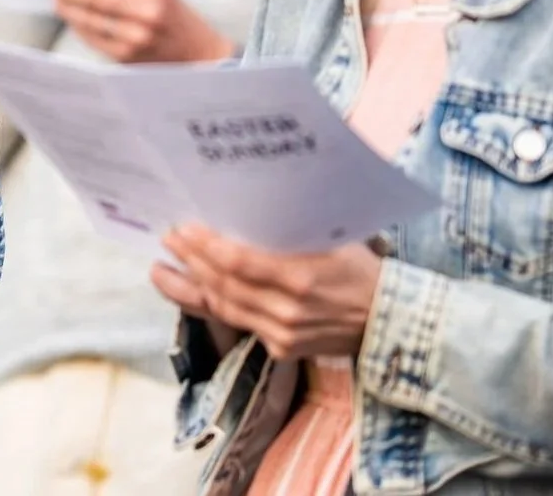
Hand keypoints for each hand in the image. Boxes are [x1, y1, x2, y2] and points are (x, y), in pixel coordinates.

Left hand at [153, 224, 382, 359]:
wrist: (389, 322)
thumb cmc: (359, 269)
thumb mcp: (332, 239)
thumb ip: (289, 228)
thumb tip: (241, 203)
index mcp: (302, 277)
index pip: (239, 262)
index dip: (205, 245)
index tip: (183, 227)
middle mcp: (289, 310)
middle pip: (224, 284)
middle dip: (190, 260)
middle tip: (168, 238)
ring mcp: (283, 334)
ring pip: (224, 307)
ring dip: (188, 285)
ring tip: (162, 266)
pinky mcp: (281, 349)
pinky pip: (237, 323)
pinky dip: (209, 305)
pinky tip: (188, 291)